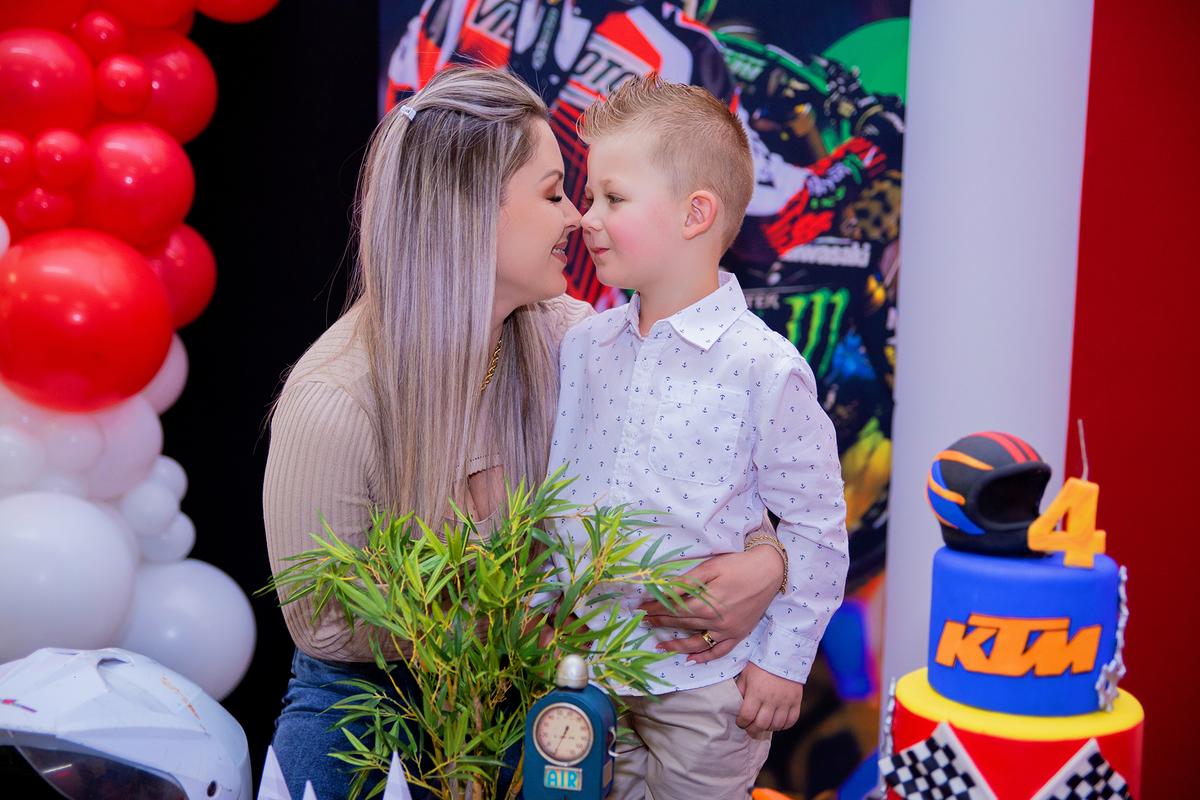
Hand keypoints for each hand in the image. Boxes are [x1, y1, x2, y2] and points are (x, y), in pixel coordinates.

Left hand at [636, 543, 782, 663]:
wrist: (771, 571)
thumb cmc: (739, 565)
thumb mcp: (709, 568)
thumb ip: (686, 583)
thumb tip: (663, 590)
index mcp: (706, 604)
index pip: (673, 609)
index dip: (655, 609)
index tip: (641, 609)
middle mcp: (716, 622)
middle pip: (682, 624)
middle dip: (660, 623)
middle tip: (644, 623)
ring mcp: (728, 631)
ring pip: (696, 643)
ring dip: (676, 646)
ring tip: (660, 646)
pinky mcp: (739, 634)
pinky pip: (719, 651)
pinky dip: (704, 657)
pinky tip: (691, 660)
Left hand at [734, 663, 803, 736]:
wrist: (784, 656)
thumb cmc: (761, 665)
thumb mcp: (746, 675)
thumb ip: (740, 690)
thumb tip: (735, 705)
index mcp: (756, 693)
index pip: (747, 716)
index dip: (741, 723)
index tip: (740, 722)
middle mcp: (771, 700)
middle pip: (761, 724)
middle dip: (752, 729)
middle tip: (749, 728)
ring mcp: (785, 702)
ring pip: (776, 725)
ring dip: (767, 729)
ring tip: (762, 725)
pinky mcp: (796, 701)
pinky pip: (791, 720)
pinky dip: (784, 726)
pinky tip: (777, 723)